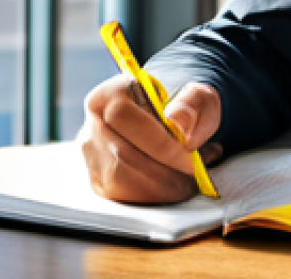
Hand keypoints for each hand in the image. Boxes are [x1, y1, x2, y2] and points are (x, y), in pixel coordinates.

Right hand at [79, 74, 222, 203]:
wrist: (171, 118)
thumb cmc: (182, 106)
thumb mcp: (197, 95)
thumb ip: (193, 103)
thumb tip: (176, 121)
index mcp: (111, 94)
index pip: (122, 117)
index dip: (157, 142)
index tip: (189, 160)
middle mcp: (94, 122)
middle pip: (119, 155)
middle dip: (161, 172)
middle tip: (192, 177)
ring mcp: (92, 152)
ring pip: (118, 180)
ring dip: (157, 188)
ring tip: (186, 182)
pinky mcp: (98, 178)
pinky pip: (120, 196)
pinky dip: (149, 197)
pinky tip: (171, 188)